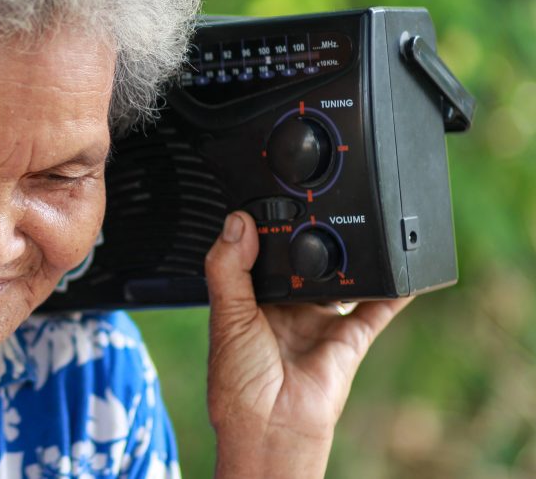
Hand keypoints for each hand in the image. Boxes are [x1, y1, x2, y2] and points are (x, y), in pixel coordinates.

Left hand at [204, 211, 410, 477]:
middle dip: (310, 238)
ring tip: (354, 222)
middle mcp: (286, 308)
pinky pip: (376, 309)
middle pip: (304, 262)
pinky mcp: (349, 339)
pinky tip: (401, 268)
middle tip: (315, 205)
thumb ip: (229, 267)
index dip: (265, 231)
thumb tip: (237, 222)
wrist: (271, 426)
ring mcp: (319, 322)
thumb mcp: (226, 315)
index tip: (271, 200)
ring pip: (341, 280)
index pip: (260, 256)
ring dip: (349, 257)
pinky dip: (393, 290)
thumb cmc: (238, 383)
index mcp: (251, 300)